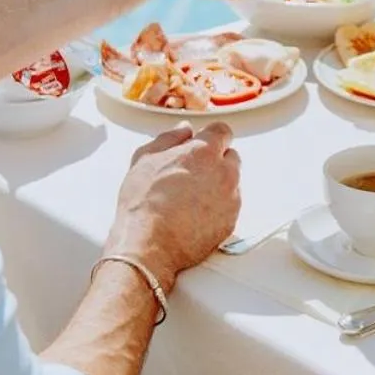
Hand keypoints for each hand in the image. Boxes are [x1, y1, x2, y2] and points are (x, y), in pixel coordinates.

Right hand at [105, 124, 241, 292]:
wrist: (149, 245)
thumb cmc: (143, 203)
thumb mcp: (145, 159)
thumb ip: (169, 138)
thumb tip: (184, 130)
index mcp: (204, 152)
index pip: (222, 131)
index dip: (210, 137)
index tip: (201, 144)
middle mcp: (225, 172)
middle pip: (230, 156)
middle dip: (215, 160)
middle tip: (190, 174)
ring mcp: (231, 198)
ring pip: (231, 182)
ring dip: (217, 184)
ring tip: (189, 198)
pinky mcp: (231, 221)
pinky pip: (229, 206)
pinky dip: (218, 207)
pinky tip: (195, 214)